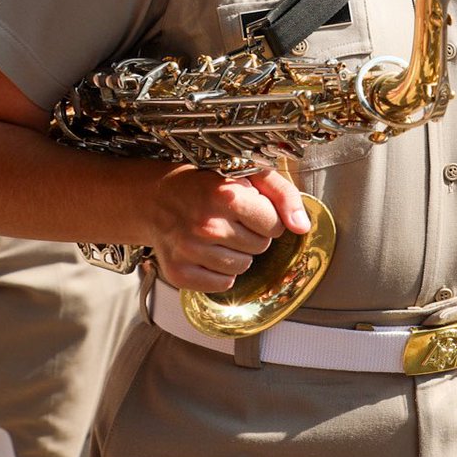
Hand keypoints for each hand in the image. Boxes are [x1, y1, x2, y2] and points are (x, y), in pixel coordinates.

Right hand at [149, 167, 309, 292]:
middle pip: (260, 247)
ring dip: (237, 253)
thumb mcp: (246, 173)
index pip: (274, 224)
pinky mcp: (180, 272)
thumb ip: (282, 193)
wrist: (155, 198)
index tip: (249, 207)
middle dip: (251, 233)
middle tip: (230, 218)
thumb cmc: (202, 184)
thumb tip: (301, 226)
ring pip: (243, 268)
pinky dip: (220, 271)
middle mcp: (207, 225)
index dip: (266, 216)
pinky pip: (223, 284)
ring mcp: (191, 250)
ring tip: (218, 233)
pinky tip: (208, 252)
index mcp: (225, 195)